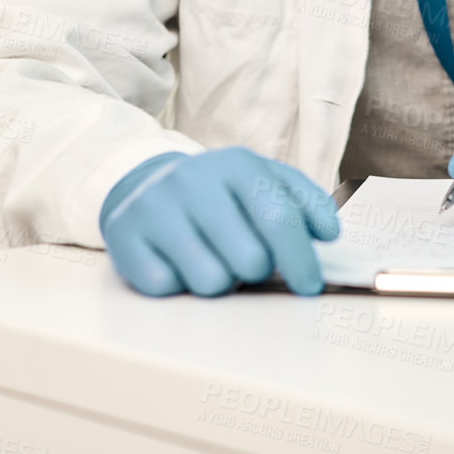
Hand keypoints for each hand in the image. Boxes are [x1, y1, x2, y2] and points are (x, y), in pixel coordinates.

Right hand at [100, 148, 338, 296]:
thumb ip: (304, 202)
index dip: (301, 260)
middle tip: (247, 260)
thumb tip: (329, 232)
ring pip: (211, 282)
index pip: (280, 219)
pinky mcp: (124, 237)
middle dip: (257, 272)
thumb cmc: (219, 193)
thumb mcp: (263, 181)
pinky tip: (175, 260)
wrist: (145, 183)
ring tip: (211, 258)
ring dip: (219, 281)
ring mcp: (155, 207)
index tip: (310, 286)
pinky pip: (167, 288)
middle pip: (249, 259)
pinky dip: (178, 284)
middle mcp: (194, 180)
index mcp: (237, 164)